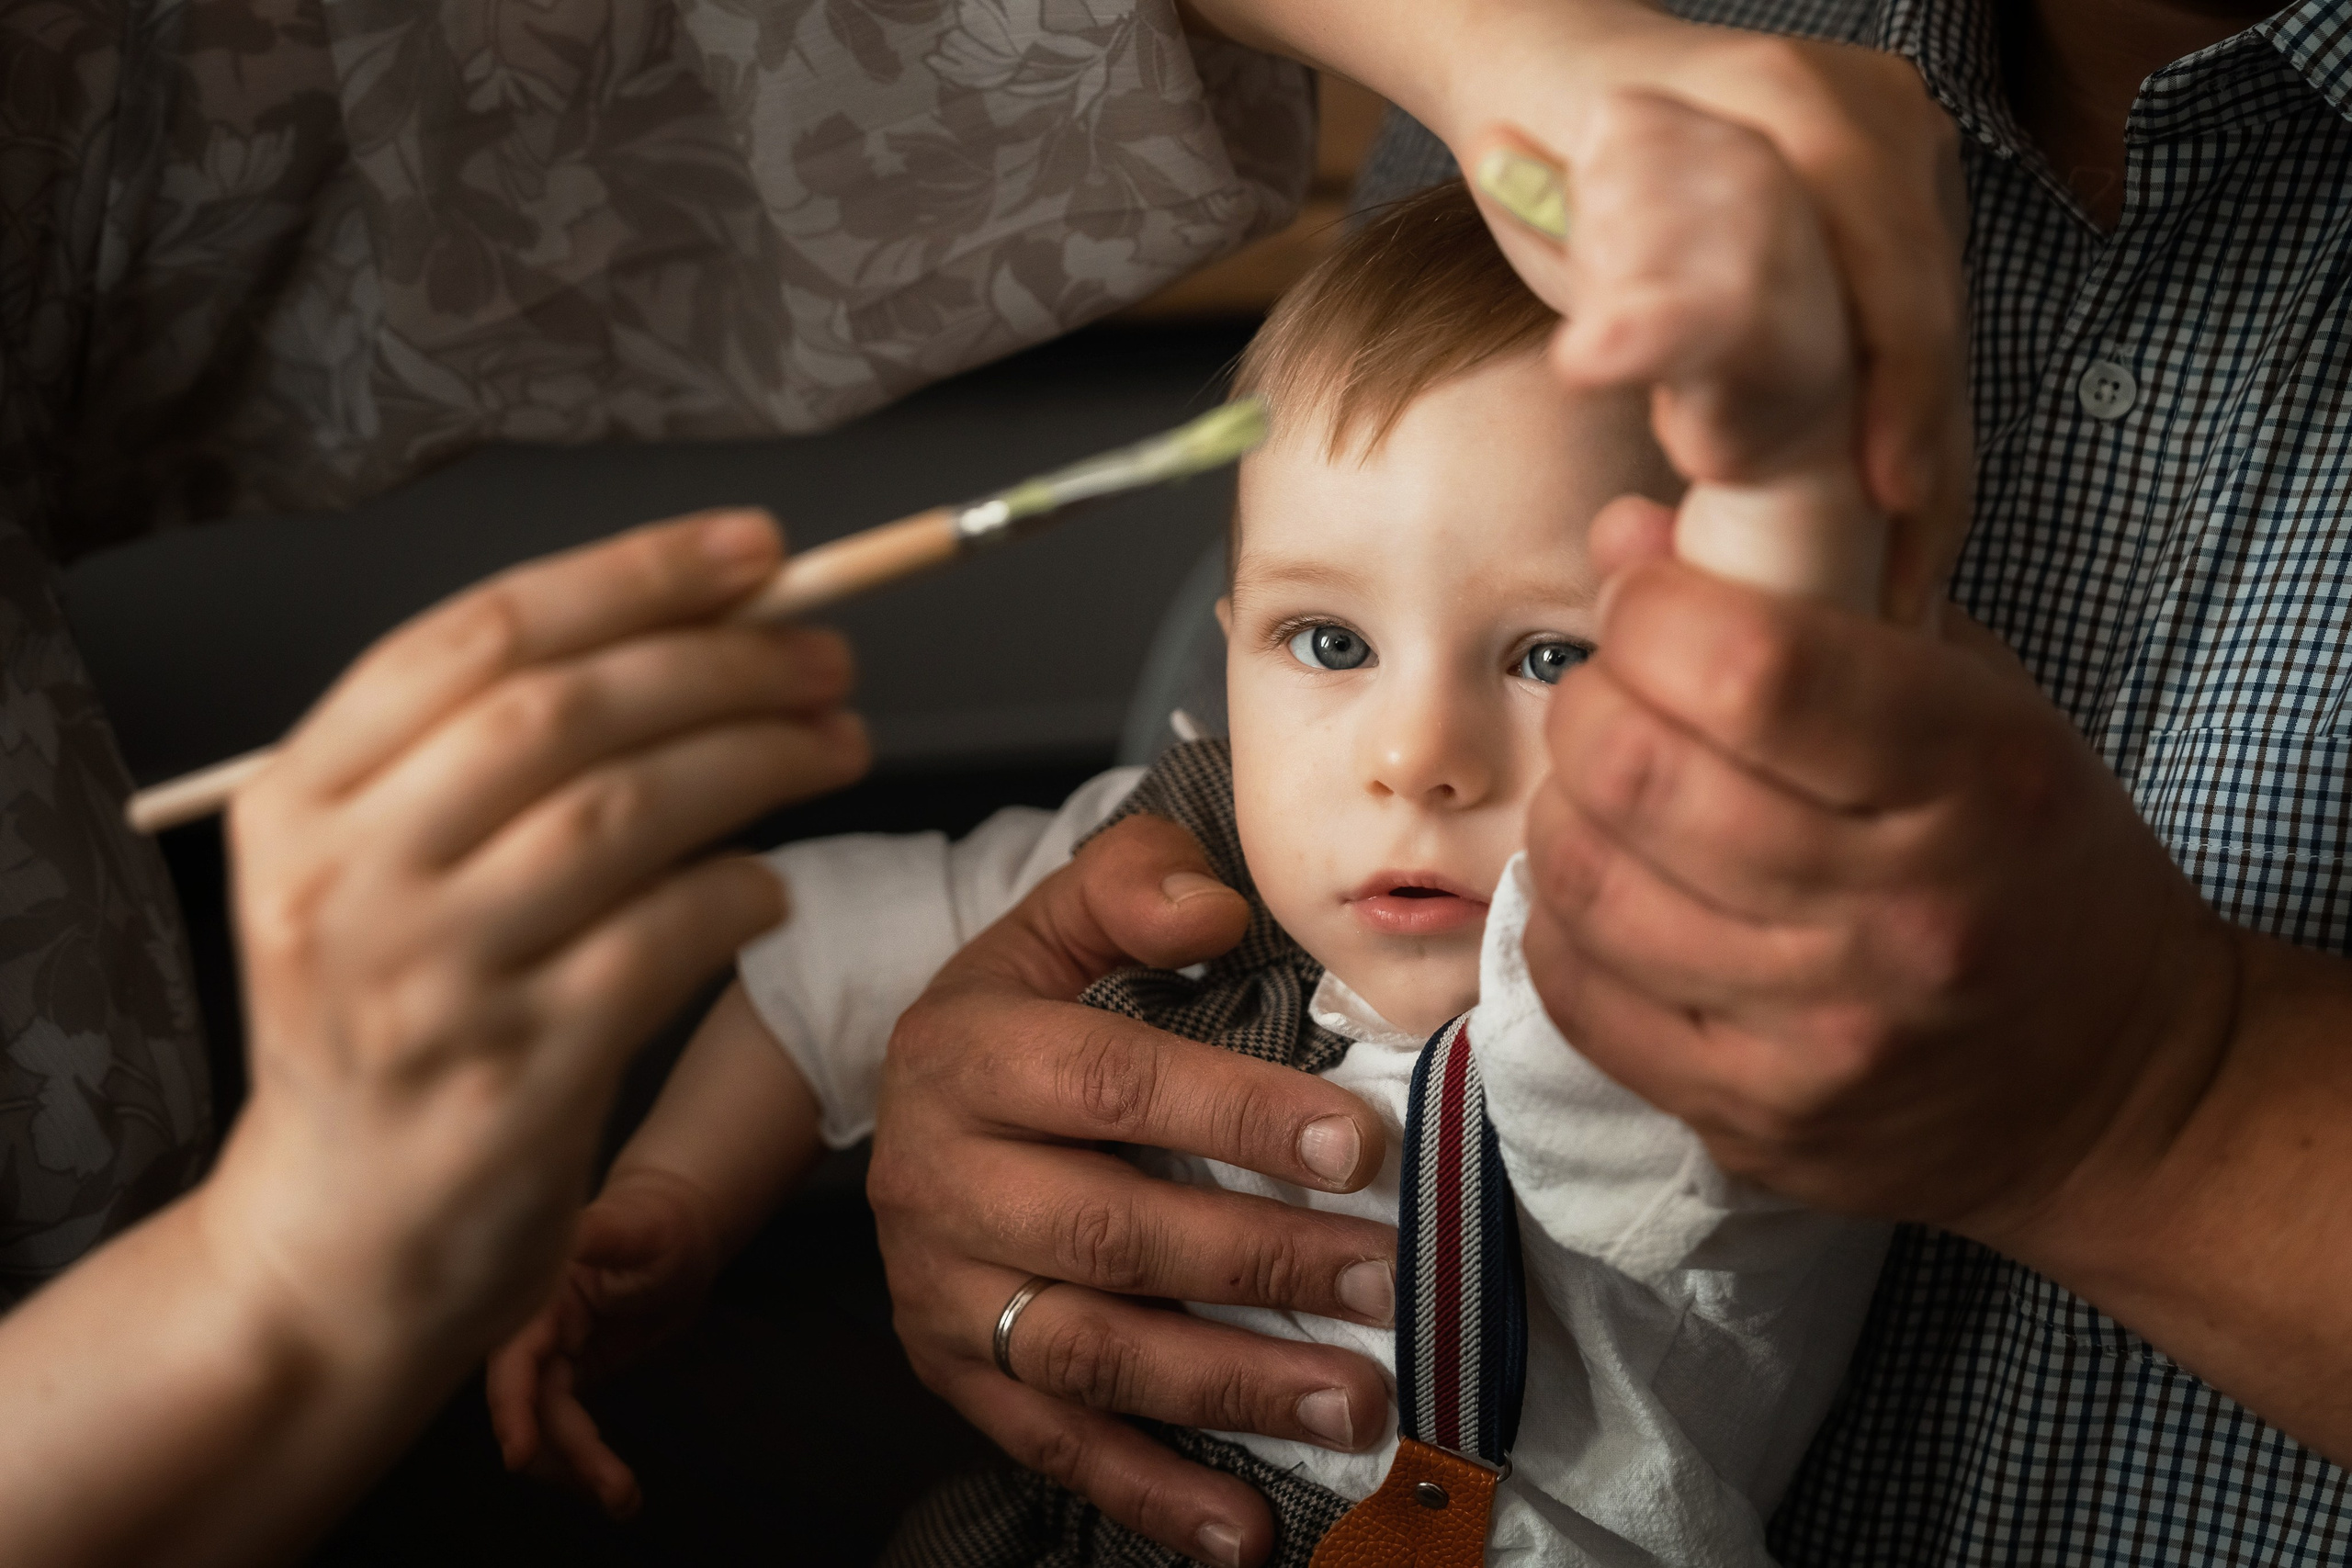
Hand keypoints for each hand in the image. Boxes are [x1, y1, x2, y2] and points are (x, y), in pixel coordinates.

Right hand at [202, 510, 868, 1377]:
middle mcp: (343, 882)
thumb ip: (487, 762)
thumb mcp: (374, 879)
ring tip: (838, 746)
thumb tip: (699, 628)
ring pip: (623, 814)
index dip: (634, 574)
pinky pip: (664, 943)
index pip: (479, 634)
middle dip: (722, 664)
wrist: (331, 1250)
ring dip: (758, 760)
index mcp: (299, 801)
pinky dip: (742, 892)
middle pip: (561, 712)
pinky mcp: (514, 1080)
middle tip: (829, 660)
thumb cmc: (389, 1037)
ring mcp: (425, 985)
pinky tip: (774, 886)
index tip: (756, 551)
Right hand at [487, 1168, 724, 1516]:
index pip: (512, 1358)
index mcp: (535, 1293)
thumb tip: (559, 1234)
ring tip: (624, 1499)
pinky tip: (613, 1486)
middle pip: (532, 1404)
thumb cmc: (657, 1222)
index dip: (512, 1406)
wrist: (682, 1231)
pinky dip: (584, 1457)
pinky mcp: (574, 1373)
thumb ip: (593, 1235)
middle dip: (562, 1453)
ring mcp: (552, 1355)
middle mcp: (533, 1329)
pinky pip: (567, 1425)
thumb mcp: (631, 1227)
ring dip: (577, 1467)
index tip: (520, 1452)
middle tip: (614, 1490)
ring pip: (549, 1423)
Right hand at [869, 814, 1397, 1567]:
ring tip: (1354, 1401)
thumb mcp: (1056, 920)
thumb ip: (1131, 888)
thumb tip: (1213, 911)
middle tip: (1387, 1283)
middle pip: (1109, 1232)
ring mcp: (939, 1290)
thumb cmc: (1023, 1007)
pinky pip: (1051, 1443)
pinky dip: (1149, 1491)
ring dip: (1228, 1386)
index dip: (1239, 1116)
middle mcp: (937, 1177)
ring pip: (1087, 1352)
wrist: (911, 1098)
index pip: (1114, 1084)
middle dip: (1258, 1263)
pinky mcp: (952, 1372)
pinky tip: (1243, 1528)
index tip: (1361, 1147)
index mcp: (967, 1052)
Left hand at [1463, 16, 1968, 619]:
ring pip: (1938, 323)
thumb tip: (1597, 358)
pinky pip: (1919, 319)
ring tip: (1911, 578)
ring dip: (1931, 452)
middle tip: (1908, 579)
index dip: (1895, 384)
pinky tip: (1906, 519)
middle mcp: (1877, 115)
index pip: (1882, 260)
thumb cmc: (1554, 134)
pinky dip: (1910, 418)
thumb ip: (1601, 271)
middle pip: (1930, 302)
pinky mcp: (1899, 205)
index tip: (1886, 492)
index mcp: (1803, 101)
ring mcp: (1902, 157)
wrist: (1569, 68)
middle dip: (1925, 445)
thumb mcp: (1567, 198)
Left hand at [1520, 545, 2239, 1252]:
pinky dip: (1561, 920)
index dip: (1656, 611)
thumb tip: (1623, 536)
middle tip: (1614, 693)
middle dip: (1591, 702)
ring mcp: (1821, 1034)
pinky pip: (1577, 992)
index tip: (1649, 598)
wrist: (2117, 1085)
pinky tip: (1609, 886)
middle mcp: (1901, 918)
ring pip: (1588, 883)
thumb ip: (1814, 608)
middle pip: (1641, 773)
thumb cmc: (2034, 861)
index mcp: (1977, 783)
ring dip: (1564, 810)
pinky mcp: (1751, 1118)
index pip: (1753, 669)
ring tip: (1607, 790)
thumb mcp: (1982, 706)